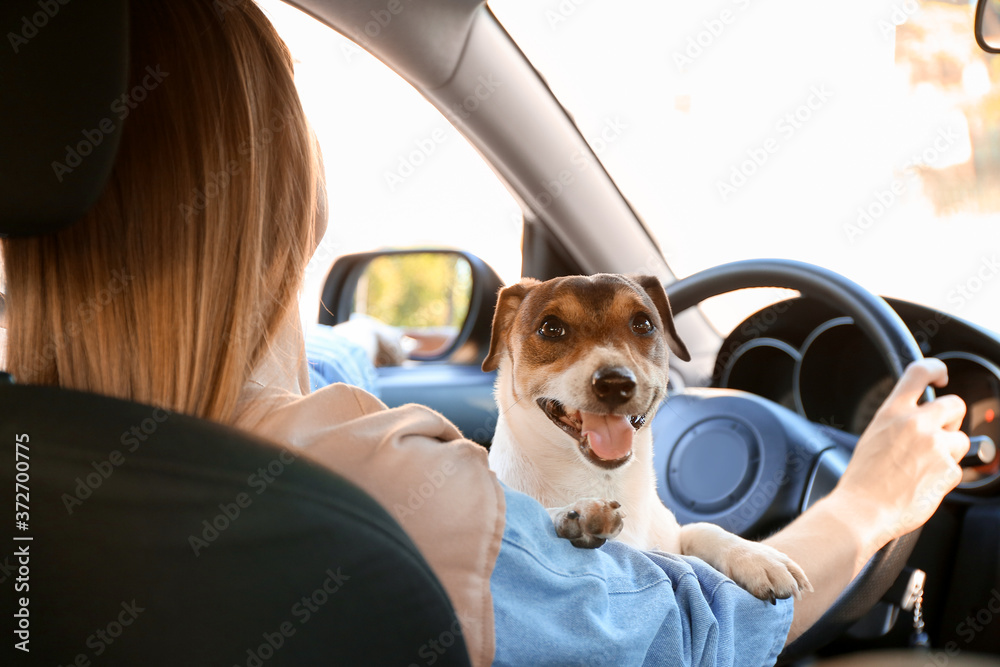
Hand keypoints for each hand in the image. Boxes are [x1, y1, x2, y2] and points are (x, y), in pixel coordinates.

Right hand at [835, 358, 969, 549]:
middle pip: (954, 404)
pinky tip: (923, 483)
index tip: (940, 377)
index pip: (920, 372)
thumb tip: (920, 419)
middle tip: (940, 431)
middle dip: (952, 417)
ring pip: (961, 438)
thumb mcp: (874, 436)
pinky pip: (957, 467)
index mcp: (893, 412)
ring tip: (924, 466)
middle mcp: (917, 423)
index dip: (935, 369)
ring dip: (949, 450)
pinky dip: (944, 475)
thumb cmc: (863, 479)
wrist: (863, 509)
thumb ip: (899, 422)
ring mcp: (936, 446)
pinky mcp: (950, 470)